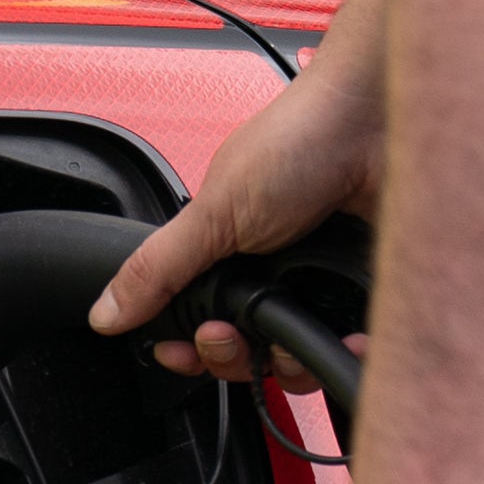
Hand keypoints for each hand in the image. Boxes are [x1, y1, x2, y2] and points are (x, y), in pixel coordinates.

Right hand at [91, 68, 373, 381]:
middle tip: (227, 337)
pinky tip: (345, 343)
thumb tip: (106, 310)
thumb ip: (160, 266)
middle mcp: (277, 272)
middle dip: (232, 357)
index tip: (183, 352)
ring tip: (288, 341)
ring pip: (297, 360)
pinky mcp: (366, 292)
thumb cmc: (302, 139)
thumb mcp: (217, 210)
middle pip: (247, 352)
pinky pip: (353, 347)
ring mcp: (323, 284)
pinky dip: (348, 355)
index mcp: (231, 253)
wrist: (378, 118)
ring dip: (290, 364)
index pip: (200, 322)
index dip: (191, 347)